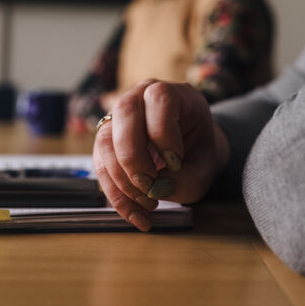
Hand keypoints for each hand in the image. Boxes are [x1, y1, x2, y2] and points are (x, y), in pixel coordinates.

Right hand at [92, 79, 229, 230]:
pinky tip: (136, 213)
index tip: (175, 163)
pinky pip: (100, 164)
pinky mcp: (106, 140)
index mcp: (174, 92)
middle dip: (135, 156)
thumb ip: (188, 178)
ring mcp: (119, 116)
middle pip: (125, 112)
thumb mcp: (204, 167)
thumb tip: (158, 189)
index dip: (163, 133)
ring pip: (105, 139)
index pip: (159, 98)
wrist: (190, 156)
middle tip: (151, 187)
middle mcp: (141, 96)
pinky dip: (115, 193)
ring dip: (122, 178)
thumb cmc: (198, 154)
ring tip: (148, 203)